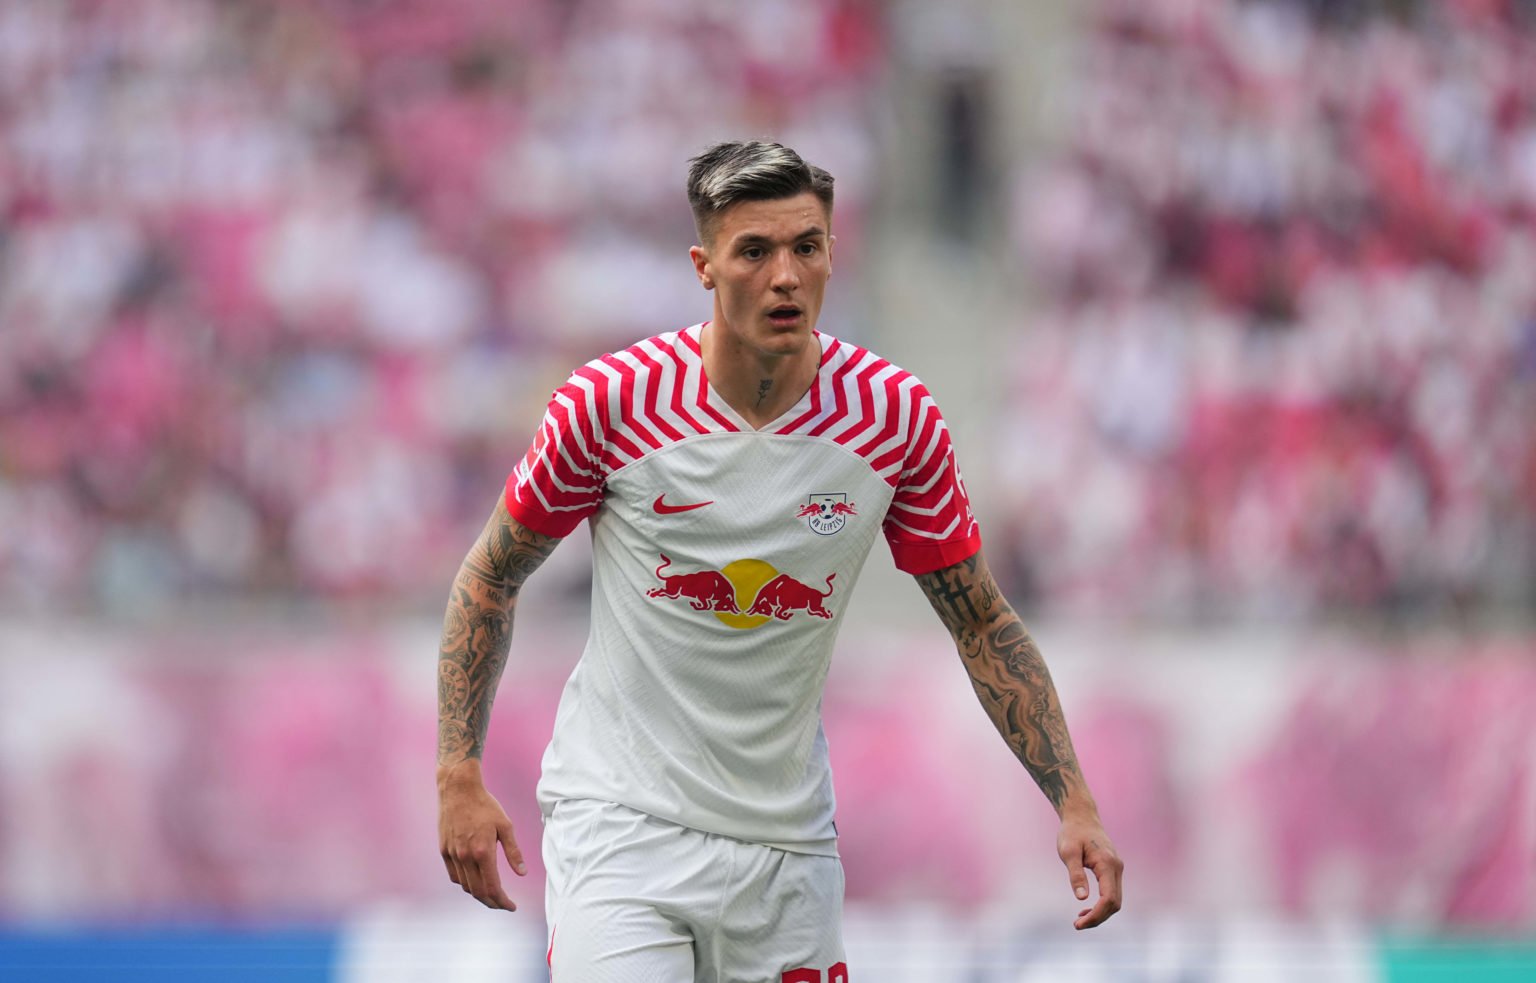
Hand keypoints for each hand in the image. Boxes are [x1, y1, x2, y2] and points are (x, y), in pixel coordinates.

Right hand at [438, 764, 526, 909]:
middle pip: (478, 892)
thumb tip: (521, 873)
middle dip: (492, 903)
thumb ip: (513, 852)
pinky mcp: (444, 851)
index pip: (493, 887)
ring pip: (465, 886)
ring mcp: (452, 855)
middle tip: (503, 904)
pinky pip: (454, 875)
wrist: (458, 790)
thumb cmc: (485, 805)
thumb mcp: (506, 826)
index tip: (511, 906)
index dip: (503, 901)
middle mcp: (465, 857)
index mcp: (483, 852)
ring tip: (492, 894)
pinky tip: (475, 880)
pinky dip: (465, 883)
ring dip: (479, 894)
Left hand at [1057, 815, 1122, 929]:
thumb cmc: (1072, 832)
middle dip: (1098, 917)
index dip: (1096, 915)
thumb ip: (1075, 874)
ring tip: (1080, 920)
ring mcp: (1117, 868)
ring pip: (1115, 900)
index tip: (1078, 923)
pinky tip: (1087, 908)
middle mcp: (1117, 867)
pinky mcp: (1113, 869)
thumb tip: (1082, 898)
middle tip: (1077, 925)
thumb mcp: (1068, 852)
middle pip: (1114, 903)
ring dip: (1101, 913)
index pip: (1108, 899)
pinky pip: (1112, 892)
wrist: (1081, 816)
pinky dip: (1102, 904)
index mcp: (1107, 864)